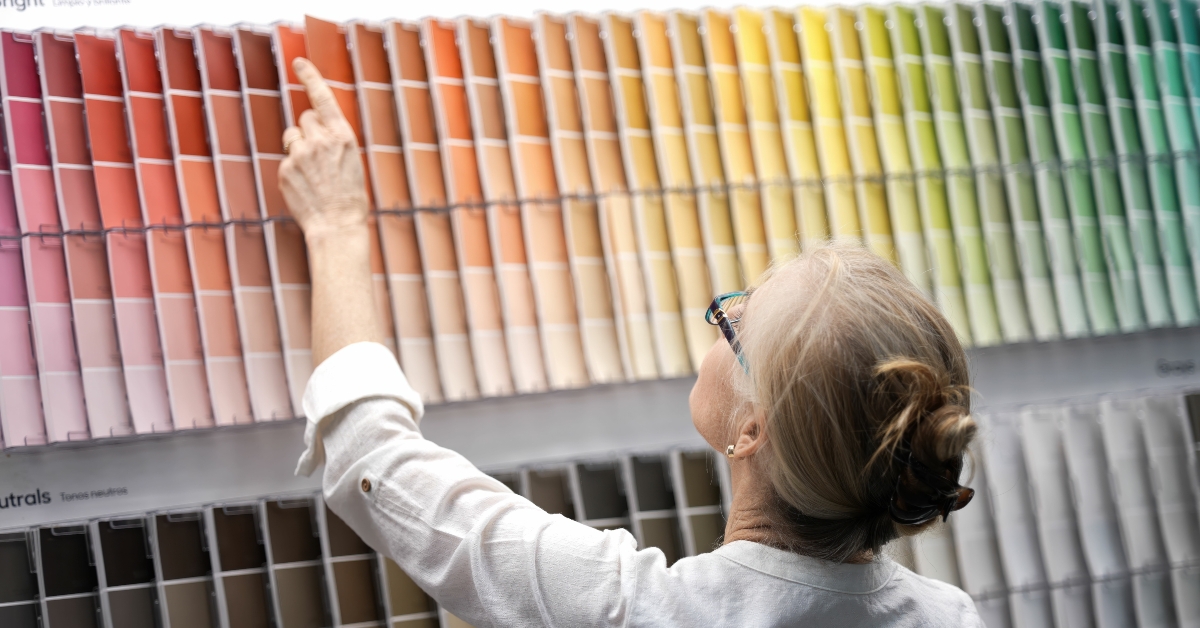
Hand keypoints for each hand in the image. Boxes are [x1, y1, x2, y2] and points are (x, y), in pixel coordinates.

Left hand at [278, 58, 368, 241]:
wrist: (337, 225)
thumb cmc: (350, 196)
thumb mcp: (351, 160)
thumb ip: (333, 139)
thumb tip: (313, 128)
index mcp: (342, 136)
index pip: (322, 97)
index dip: (310, 77)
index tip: (298, 63)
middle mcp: (320, 140)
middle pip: (305, 118)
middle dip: (309, 130)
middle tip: (320, 154)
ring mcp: (300, 154)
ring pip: (292, 137)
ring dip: (299, 148)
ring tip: (313, 172)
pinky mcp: (285, 169)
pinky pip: (286, 159)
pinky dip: (293, 170)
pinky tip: (306, 186)